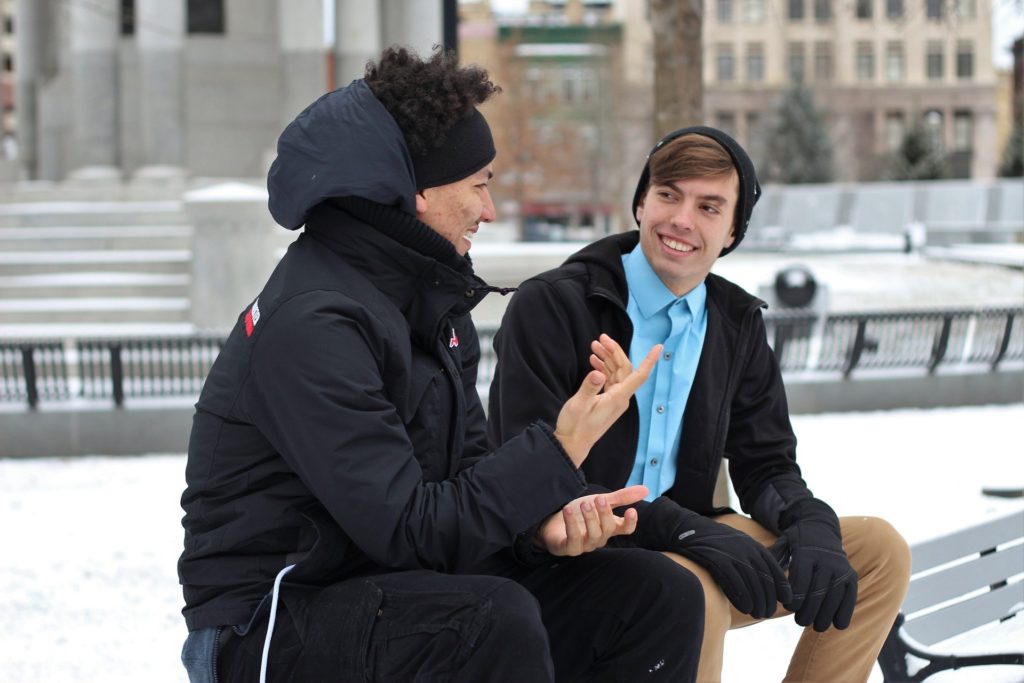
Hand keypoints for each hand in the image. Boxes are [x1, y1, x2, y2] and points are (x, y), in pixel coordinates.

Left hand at [538, 485, 648, 556]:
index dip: (630, 523)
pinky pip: (572, 539)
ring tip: (585, 503)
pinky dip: (571, 524)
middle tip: (599, 499)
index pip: (625, 529)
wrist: (553, 522)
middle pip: (608, 530)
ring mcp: (584, 545)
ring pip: (593, 536)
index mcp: (609, 528)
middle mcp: (599, 538)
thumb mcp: (600, 502)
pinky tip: (568, 510)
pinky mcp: (568, 548)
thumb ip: (621, 497)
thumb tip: (646, 489)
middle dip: (605, 514)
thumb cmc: (580, 513)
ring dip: (590, 519)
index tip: (632, 510)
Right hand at [554, 335, 660, 466]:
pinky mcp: (607, 400)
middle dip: (614, 351)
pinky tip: (594, 361)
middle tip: (601, 338)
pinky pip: (610, 380)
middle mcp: (620, 398)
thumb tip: (598, 372)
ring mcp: (615, 399)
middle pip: (624, 369)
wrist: (572, 443)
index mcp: (618, 398)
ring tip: (594, 345)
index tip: (658, 347)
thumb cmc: (575, 426)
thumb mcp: (579, 404)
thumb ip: (589, 387)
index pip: (639, 376)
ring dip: (607, 358)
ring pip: (616, 373)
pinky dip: (603, 368)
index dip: (650, 361)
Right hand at [643, 499, 790, 618]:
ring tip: (758, 613)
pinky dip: (742, 597)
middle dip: (768, 598)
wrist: (687, 529)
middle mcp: (745, 549)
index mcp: (752, 545)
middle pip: (764, 578)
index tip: (786, 601)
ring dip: (757, 601)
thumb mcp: (736, 545)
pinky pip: (734, 582)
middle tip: (767, 612)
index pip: (774, 568)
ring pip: (751, 582)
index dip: (782, 586)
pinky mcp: (717, 560)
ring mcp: (731, 554)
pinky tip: (745, 608)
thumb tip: (766, 582)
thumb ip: (751, 559)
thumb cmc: (713, 543)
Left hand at [770, 499, 856, 631]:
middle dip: (809, 610)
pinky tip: (838, 624)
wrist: (820, 528)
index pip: (801, 580)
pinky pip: (850, 596)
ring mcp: (841, 568)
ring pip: (834, 597)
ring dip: (826, 615)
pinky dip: (845, 611)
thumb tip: (761, 577)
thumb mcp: (782, 544)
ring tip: (817, 626)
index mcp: (806, 553)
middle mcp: (826, 560)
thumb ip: (774, 560)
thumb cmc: (795, 541)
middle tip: (800, 621)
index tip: (788, 607)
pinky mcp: (851, 575)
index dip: (795, 598)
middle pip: (818, 591)